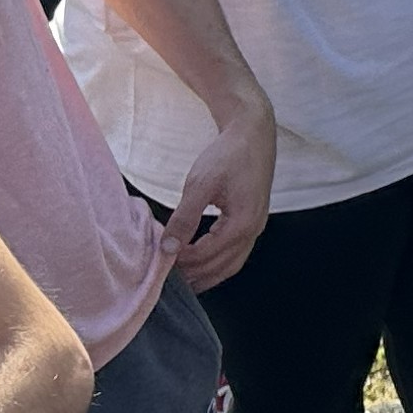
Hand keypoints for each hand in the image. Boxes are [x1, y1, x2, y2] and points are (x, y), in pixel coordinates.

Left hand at [159, 97, 276, 293]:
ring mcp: (256, 226)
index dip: (180, 262)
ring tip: (181, 279)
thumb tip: (167, 247)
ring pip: (231, 264)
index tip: (156, 261)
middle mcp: (254, 230)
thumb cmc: (228, 155)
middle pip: (221, 267)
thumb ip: (184, 218)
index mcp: (242, 223)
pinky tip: (199, 261)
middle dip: (193, 276)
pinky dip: (216, 263)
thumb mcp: (200, 185)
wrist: (253, 132)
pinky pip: (235, 252)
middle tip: (165, 279)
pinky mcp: (253, 220)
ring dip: (206, 274)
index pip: (206, 255)